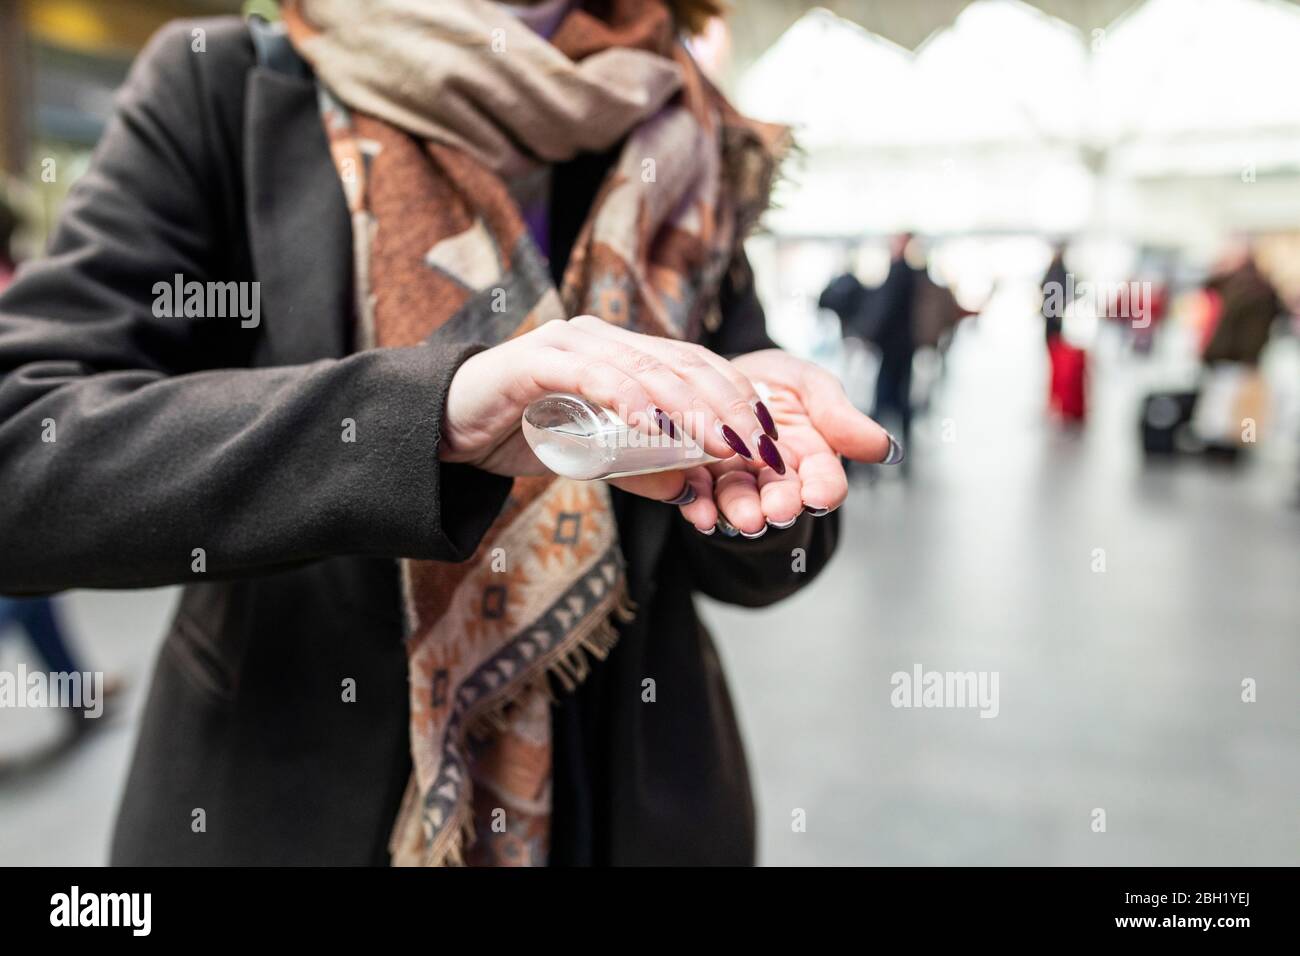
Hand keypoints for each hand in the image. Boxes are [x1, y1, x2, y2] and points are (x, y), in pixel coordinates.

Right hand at [441, 317, 797, 501]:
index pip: (697, 367)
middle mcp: (605, 338)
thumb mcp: (591, 457)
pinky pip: (596, 376)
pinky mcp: (540, 358)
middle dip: (729, 406)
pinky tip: (656, 430)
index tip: (770, 442)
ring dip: (692, 408)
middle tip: (760, 447)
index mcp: (625, 354)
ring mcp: (573, 342)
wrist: (443, 425)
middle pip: (685, 363)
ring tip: (723, 444)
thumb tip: (689, 491)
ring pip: (649, 367)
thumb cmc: (518, 433)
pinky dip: (630, 401)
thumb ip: (638, 468)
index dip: (739, 400)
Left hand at [670, 349, 899, 535]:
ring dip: (741, 511)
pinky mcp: (700, 478)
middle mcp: (775, 475)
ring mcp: (737, 479)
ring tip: (741, 518)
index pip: (825, 479)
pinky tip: (699, 512)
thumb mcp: (809, 384)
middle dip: (780, 506)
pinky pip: (699, 495)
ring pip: (741, 500)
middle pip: (782, 497)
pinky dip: (699, 506)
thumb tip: (885, 447)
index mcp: (811, 455)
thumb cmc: (773, 381)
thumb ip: (839, 415)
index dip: (824, 489)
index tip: (818, 496)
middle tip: (775, 512)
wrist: (718, 376)